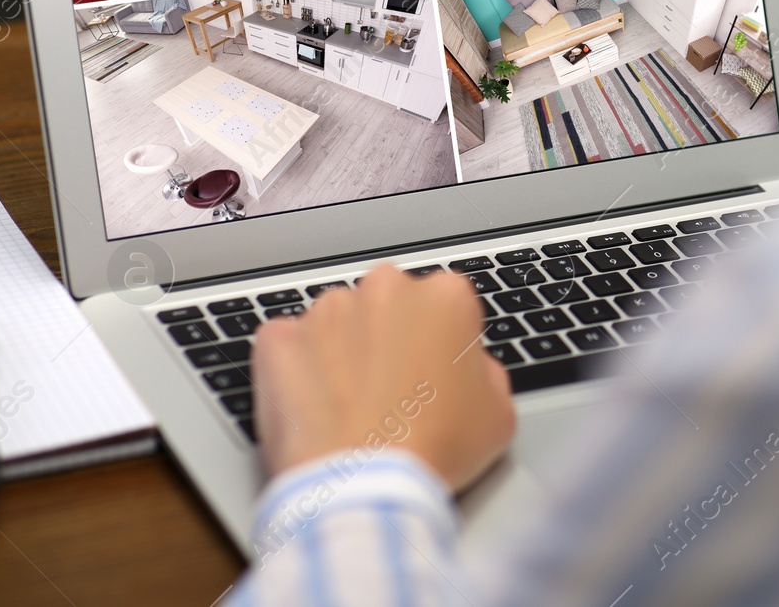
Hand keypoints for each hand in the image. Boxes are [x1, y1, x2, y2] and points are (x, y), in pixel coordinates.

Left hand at [251, 263, 515, 490]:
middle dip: (390, 338)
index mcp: (445, 296)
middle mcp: (385, 289)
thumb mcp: (499, 413)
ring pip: (338, 322)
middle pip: (389, 304)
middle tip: (394, 393)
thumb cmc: (433, 452)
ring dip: (343, 351)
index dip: (443, 344)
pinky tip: (314, 408)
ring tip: (350, 408)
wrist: (363, 489)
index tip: (436, 375)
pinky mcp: (279, 339)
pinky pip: (288, 345)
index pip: (446, 305)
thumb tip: (468, 369)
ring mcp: (326, 312)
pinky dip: (296, 369)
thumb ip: (484, 371)